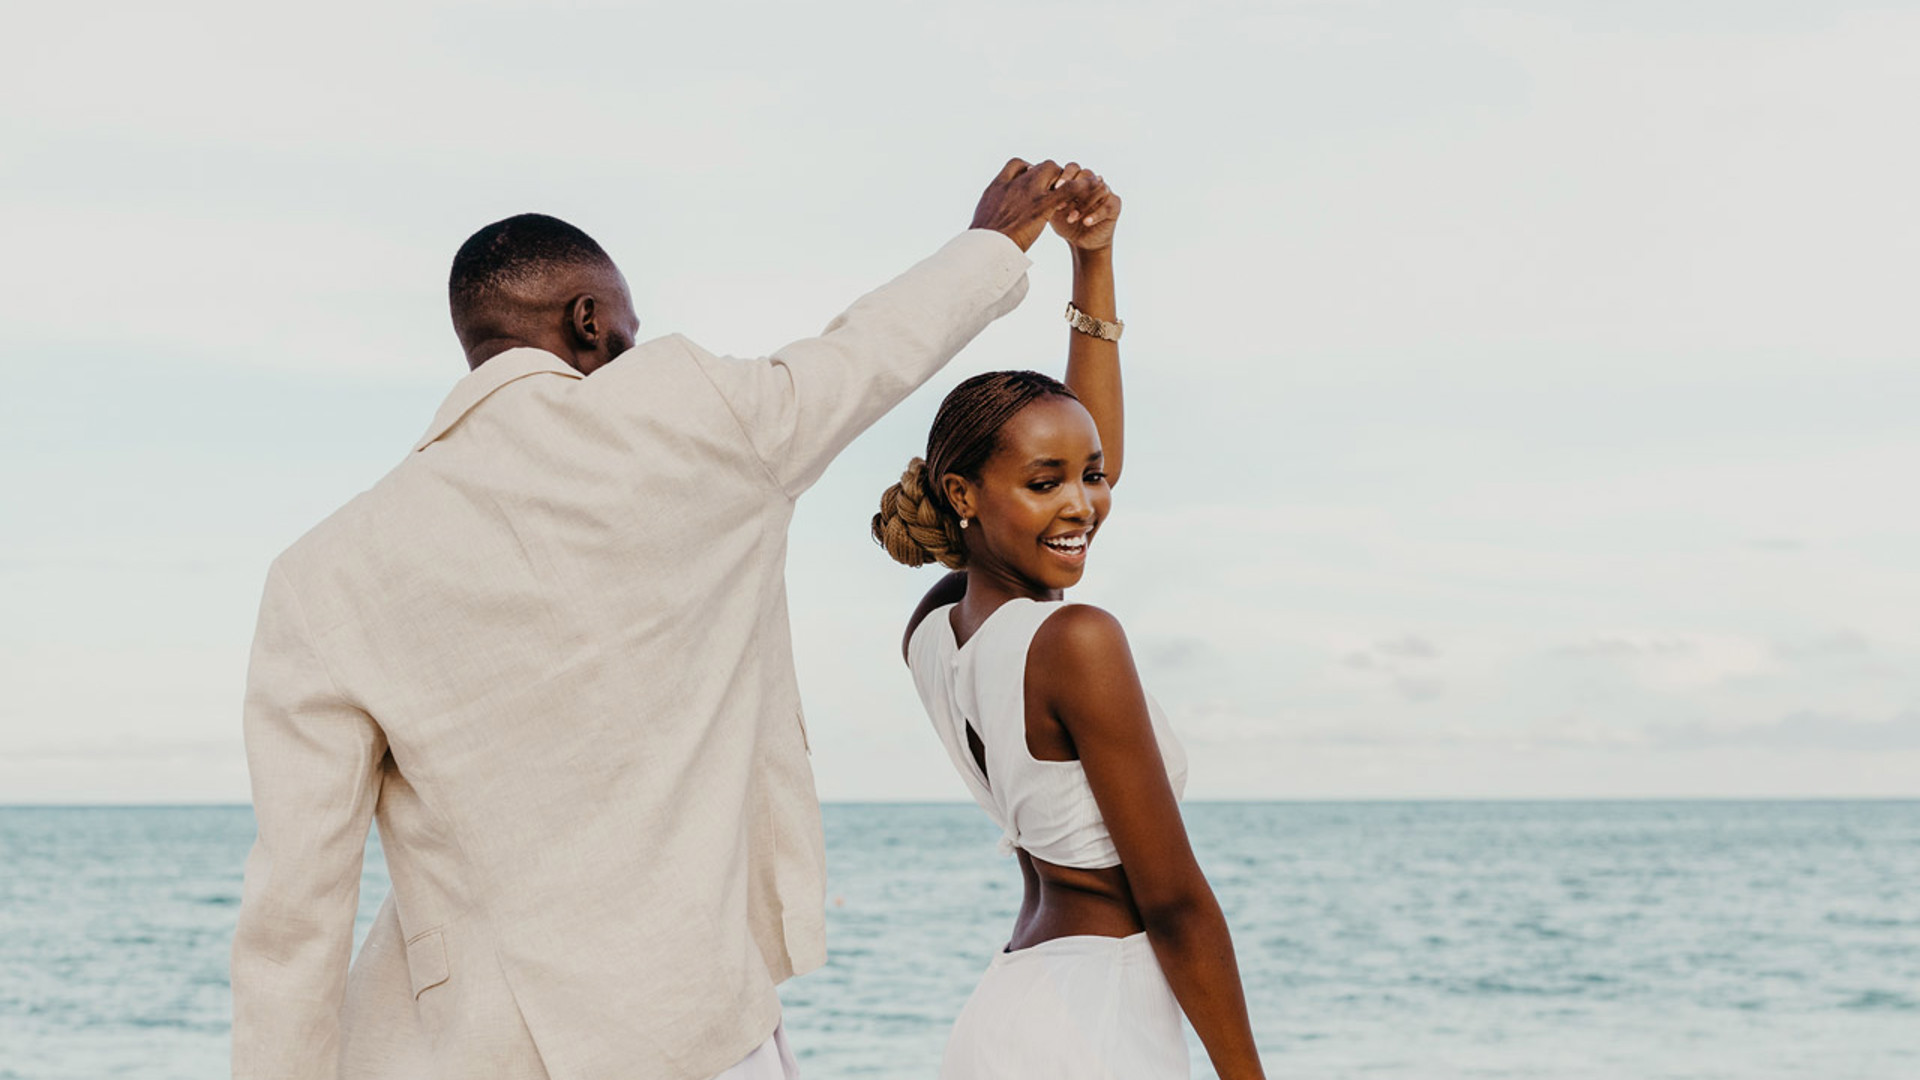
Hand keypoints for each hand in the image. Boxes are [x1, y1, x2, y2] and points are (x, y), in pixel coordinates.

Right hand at [971, 158, 1096, 250]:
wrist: (985, 248)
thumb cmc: (981, 242)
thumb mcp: (981, 220)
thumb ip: (991, 212)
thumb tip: (989, 222)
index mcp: (998, 186)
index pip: (1016, 164)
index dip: (1028, 168)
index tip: (1032, 177)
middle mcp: (1015, 183)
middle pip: (1039, 166)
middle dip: (1050, 173)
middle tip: (1057, 187)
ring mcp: (1029, 192)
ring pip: (1054, 171)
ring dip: (1065, 177)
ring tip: (1076, 186)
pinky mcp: (1043, 206)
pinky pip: (1068, 189)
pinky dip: (1081, 186)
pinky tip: (1090, 185)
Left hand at [1051, 171, 1119, 252]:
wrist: (1080, 241)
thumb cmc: (1064, 222)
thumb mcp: (1051, 208)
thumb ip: (1044, 193)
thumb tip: (1029, 171)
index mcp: (1077, 179)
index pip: (1072, 168)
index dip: (1064, 177)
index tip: (1053, 189)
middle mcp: (1092, 181)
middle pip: (1087, 174)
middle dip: (1073, 188)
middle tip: (1061, 201)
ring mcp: (1105, 191)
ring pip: (1098, 189)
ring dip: (1083, 204)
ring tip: (1070, 218)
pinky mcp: (1115, 204)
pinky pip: (1108, 205)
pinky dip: (1096, 214)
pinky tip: (1085, 222)